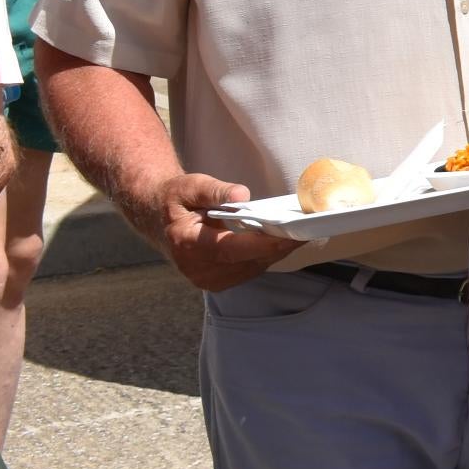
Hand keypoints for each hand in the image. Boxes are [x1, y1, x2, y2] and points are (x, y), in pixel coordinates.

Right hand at [136, 172, 299, 291]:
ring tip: (300, 234)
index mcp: (186, 244)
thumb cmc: (176, 200)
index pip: (231, 248)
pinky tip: (280, 242)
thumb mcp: (190, 186)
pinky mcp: (216, 283)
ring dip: (276, 252)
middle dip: (279, 246)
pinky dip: (266, 256)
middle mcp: (196, 268)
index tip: (290, 235)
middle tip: (309, 230)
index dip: (263, 244)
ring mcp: (206, 279)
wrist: (159, 220)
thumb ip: (214, 190)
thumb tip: (242, 195)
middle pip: (248, 260)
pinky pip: (249, 270)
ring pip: (253, 268)